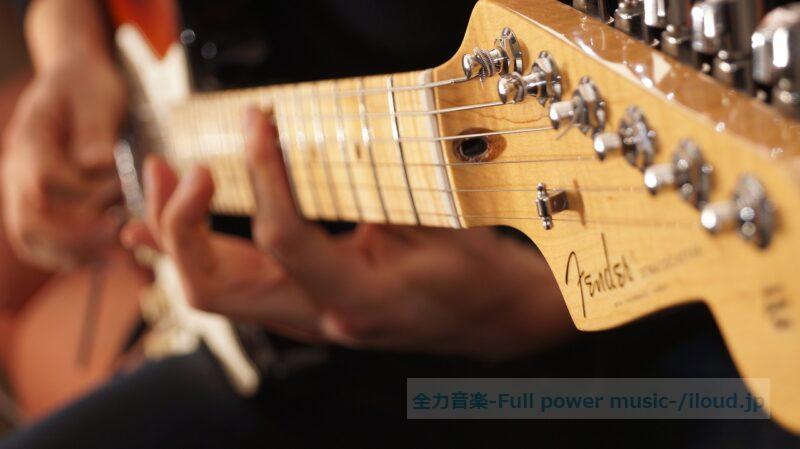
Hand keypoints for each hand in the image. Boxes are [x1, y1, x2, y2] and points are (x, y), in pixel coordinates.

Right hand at [2, 58, 124, 269]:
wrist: (75, 82)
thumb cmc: (90, 86)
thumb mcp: (99, 97)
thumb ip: (96, 130)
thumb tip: (96, 164)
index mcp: (29, 138)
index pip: (43, 181)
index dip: (84, 195)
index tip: (122, 193)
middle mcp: (16, 168)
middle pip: (30, 220)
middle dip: (80, 235)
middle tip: (124, 235)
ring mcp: (21, 189)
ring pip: (32, 238)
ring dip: (77, 253)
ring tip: (123, 258)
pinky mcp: (38, 205)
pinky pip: (41, 243)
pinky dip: (72, 257)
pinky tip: (109, 260)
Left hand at [122, 109, 574, 358]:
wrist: (490, 319)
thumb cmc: (473, 276)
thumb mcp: (434, 223)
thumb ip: (371, 193)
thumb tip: (314, 148)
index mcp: (360, 299)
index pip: (285, 239)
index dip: (264, 175)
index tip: (259, 125)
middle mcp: (320, 318)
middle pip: (213, 286)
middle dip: (180, 222)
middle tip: (184, 166)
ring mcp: (304, 318)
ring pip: (210, 288)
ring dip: (173, 234)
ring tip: (163, 175)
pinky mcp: (299, 306)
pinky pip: (229, 284)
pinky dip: (190, 250)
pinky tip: (160, 223)